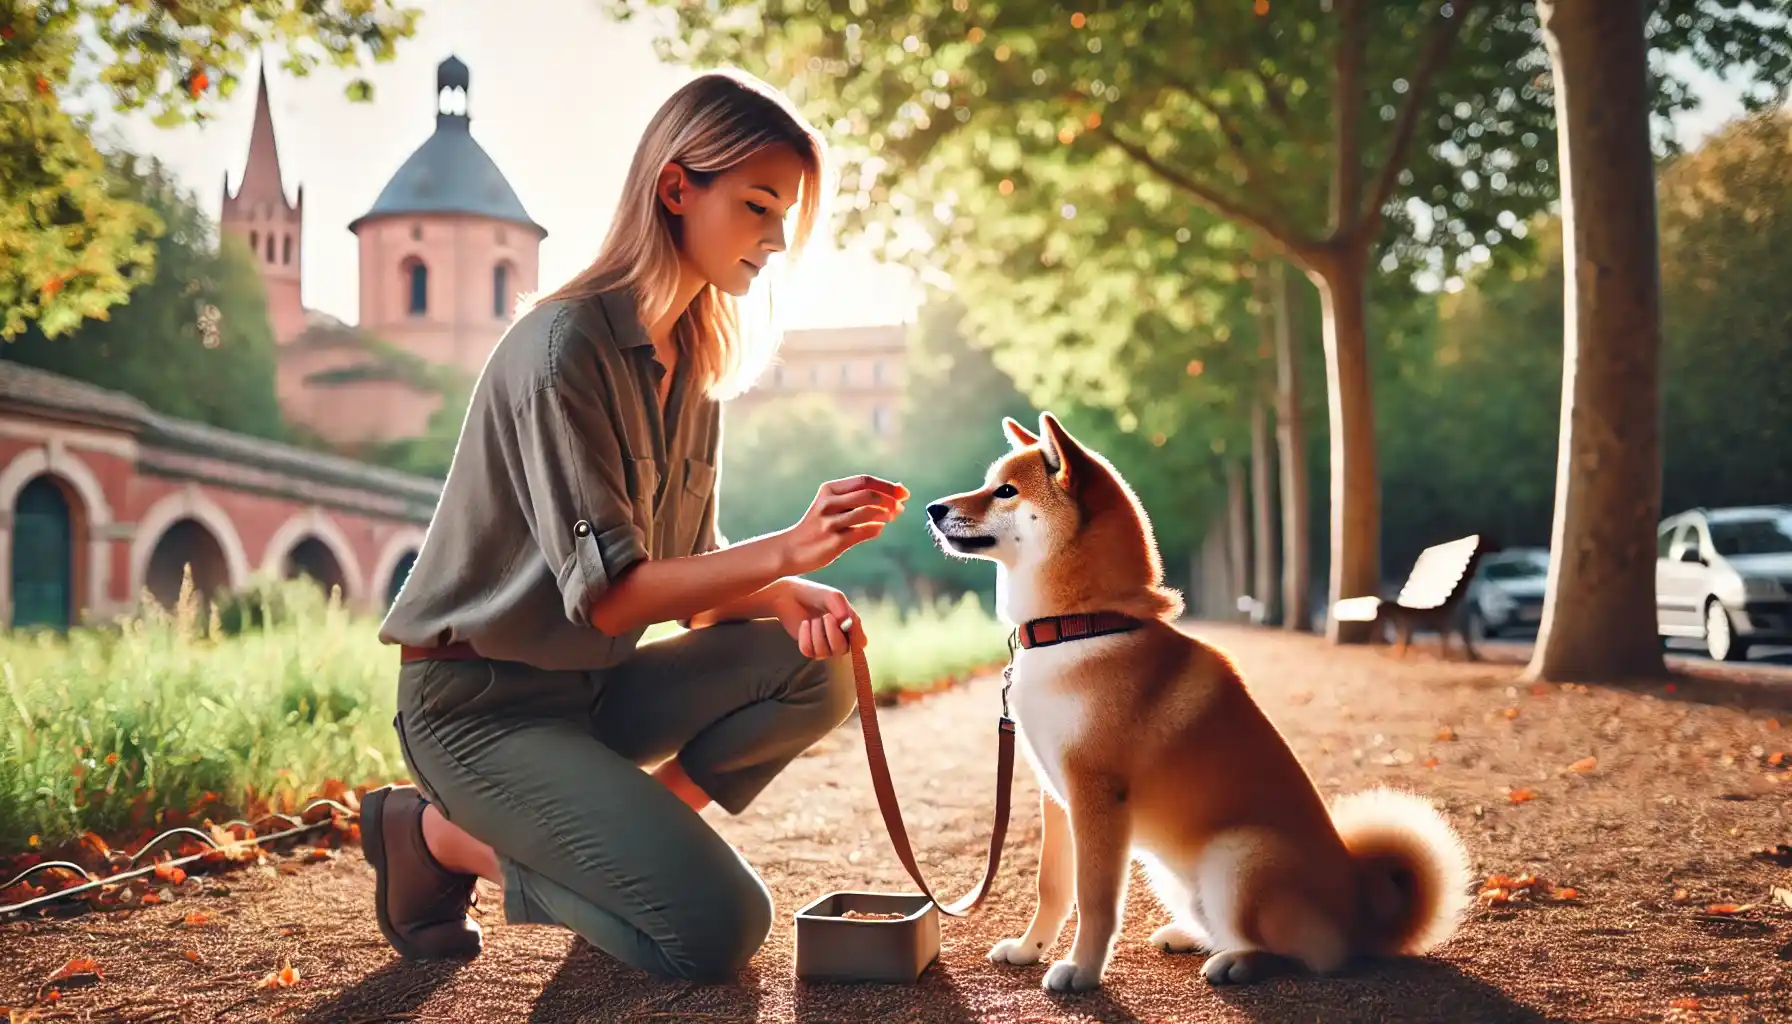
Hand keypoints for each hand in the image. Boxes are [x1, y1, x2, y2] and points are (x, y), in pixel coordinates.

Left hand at [769, 578, 861, 658]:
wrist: (792, 594)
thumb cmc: (817, 594)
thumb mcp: (833, 597)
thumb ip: (842, 609)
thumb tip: (847, 624)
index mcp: (851, 628)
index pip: (860, 642)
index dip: (853, 637)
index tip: (843, 623)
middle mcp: (840, 640)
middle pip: (841, 650)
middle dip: (832, 633)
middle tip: (826, 616)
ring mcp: (824, 646)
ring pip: (823, 652)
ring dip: (817, 633)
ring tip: (814, 619)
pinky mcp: (808, 648)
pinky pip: (808, 651)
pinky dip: (805, 636)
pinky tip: (805, 624)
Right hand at [777, 475, 908, 575]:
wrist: (790, 549)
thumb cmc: (818, 526)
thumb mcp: (831, 505)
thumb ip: (858, 497)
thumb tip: (896, 490)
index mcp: (829, 490)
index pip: (865, 481)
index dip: (888, 486)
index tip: (904, 492)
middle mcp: (829, 503)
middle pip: (869, 494)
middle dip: (891, 499)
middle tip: (901, 507)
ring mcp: (831, 523)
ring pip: (868, 511)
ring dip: (886, 514)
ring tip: (891, 517)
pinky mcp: (834, 542)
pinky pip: (864, 532)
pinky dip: (876, 528)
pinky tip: (878, 528)